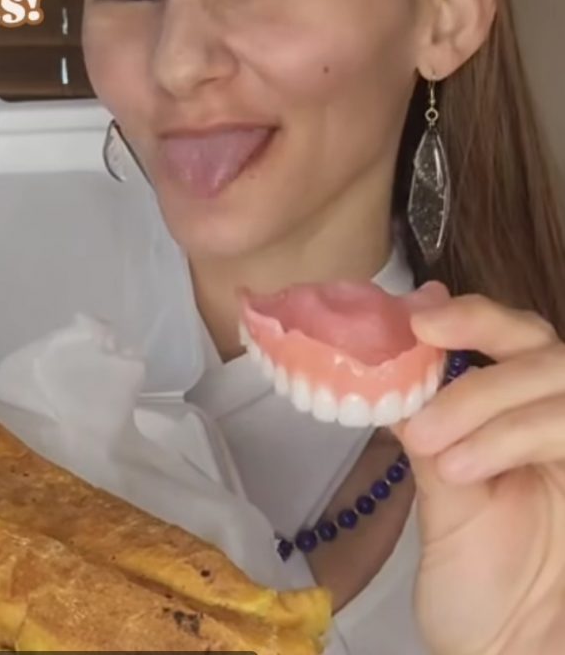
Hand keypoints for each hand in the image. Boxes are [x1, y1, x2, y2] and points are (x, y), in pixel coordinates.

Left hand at [391, 294, 564, 654]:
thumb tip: (387, 358)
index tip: (418, 314)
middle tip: (421, 345)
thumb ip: (429, 422)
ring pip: (557, 382)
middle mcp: (560, 424)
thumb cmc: (476, 577)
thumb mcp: (440, 489)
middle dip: (482, 335)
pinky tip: (463, 469)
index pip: (514, 336)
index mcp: (524, 417)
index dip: (473, 314)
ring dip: (485, 401)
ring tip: (431, 444)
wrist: (505, 650)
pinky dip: (512, 437)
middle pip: (543, 345)